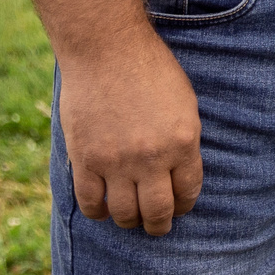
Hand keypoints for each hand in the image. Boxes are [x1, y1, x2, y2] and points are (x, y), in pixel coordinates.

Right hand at [59, 33, 204, 234]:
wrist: (106, 48)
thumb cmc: (149, 68)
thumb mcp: (183, 102)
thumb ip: (183, 140)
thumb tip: (179, 172)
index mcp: (183, 142)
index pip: (188, 191)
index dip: (185, 205)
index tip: (179, 207)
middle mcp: (152, 157)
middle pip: (158, 212)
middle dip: (159, 225)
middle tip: (156, 226)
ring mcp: (116, 161)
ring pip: (125, 213)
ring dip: (129, 221)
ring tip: (130, 218)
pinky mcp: (86, 159)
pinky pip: (91, 202)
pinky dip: (98, 212)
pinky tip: (103, 208)